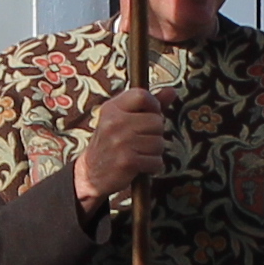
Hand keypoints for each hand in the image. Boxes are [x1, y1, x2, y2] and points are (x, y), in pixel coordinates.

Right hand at [69, 90, 165, 210]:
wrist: (92, 174)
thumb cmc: (112, 143)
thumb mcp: (123, 119)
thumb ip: (147, 105)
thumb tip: (171, 91)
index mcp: (112, 108)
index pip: (142, 95)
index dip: (153, 106)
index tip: (149, 116)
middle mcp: (114, 122)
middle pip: (156, 121)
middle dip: (155, 134)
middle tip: (140, 142)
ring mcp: (120, 142)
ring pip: (159, 143)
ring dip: (154, 152)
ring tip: (139, 154)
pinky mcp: (126, 161)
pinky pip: (156, 161)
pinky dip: (152, 166)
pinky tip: (140, 166)